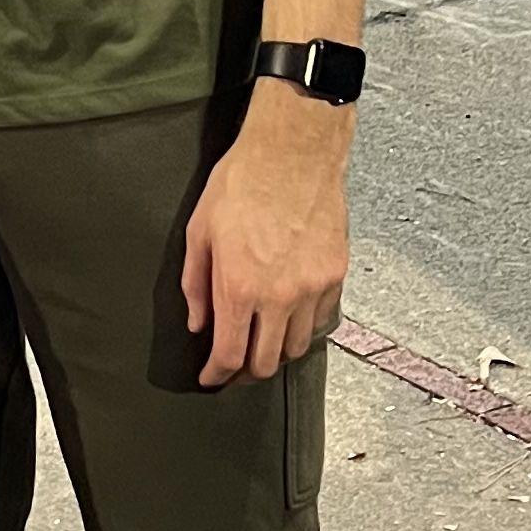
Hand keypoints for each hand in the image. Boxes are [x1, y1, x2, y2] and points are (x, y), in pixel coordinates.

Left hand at [179, 87, 350, 386]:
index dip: (216, 376)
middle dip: (245, 375)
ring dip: (276, 353)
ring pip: (297, 348)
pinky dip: (302, 329)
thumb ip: (195, 285)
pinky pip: (321, 321)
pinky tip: (288, 319)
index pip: (229, 355)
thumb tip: (198, 323)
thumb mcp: (199, 232)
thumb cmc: (242, 183)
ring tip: (261, 345)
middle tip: (233, 370)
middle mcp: (279, 297)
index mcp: (239, 288)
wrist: (294, 151)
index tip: (210, 379)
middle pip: (266, 363)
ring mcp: (312, 288)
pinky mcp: (335, 275)